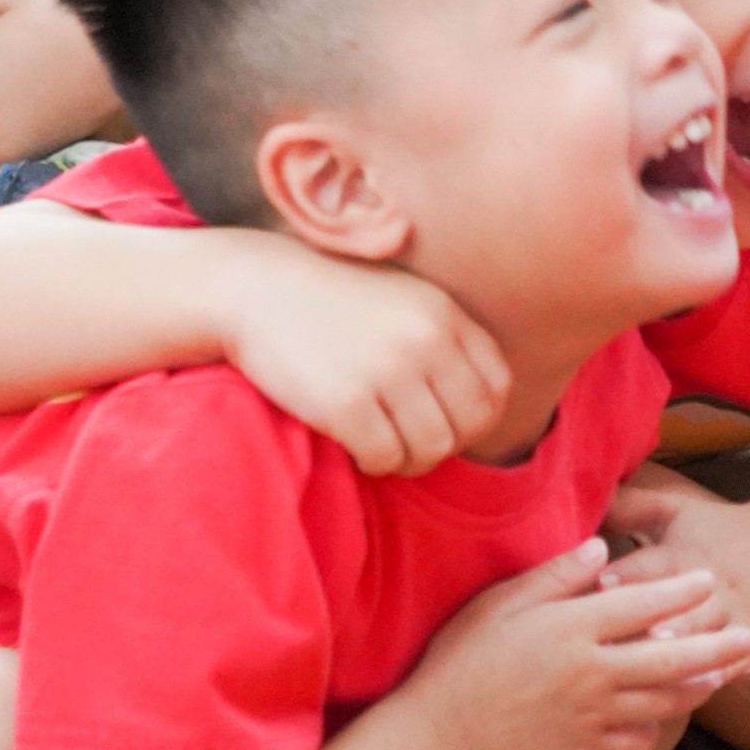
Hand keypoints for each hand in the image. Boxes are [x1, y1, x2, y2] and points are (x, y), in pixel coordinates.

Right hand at [219, 248, 509, 474]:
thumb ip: (443, 337)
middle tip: (408, 438)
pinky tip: (352, 441)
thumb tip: (482, 405)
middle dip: (444, 442)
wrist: (254, 289)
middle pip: (470, 423)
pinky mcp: (346, 403)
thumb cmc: (327, 299)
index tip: (442, 417)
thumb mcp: (398, 298)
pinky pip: (385, 458)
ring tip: (381, 443)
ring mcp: (386, 371)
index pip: (495, 384)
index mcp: (440, 312)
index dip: (476, 414)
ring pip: (432, 448)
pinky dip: (373, 460)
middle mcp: (422, 339)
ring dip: (408, 458)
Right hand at [410, 539, 749, 749]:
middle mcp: (593, 672)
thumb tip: (601, 546)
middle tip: (748, 636)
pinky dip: (657, 726)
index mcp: (572, 628)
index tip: (709, 577)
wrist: (445, 730)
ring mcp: (594, 715)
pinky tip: (664, 716)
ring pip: (664, 701)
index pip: (641, 603)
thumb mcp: (501, 600)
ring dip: (699, 687)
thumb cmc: (464, 655)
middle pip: (672, 658)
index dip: (680, 590)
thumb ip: (556, 575)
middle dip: (716, 647)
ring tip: (722, 675)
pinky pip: (638, 738)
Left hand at [603, 483, 749, 730]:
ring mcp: (747, 627)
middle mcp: (717, 595)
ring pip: (727, 649)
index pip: (649, 570)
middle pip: (689, 614)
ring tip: (695, 682)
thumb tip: (575, 493)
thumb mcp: (673, 510)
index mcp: (683, 558)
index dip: (625, 577)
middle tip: (645, 640)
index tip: (599, 585)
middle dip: (668, 628)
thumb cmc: (717, 531)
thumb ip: (625, 506)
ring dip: (712, 665)